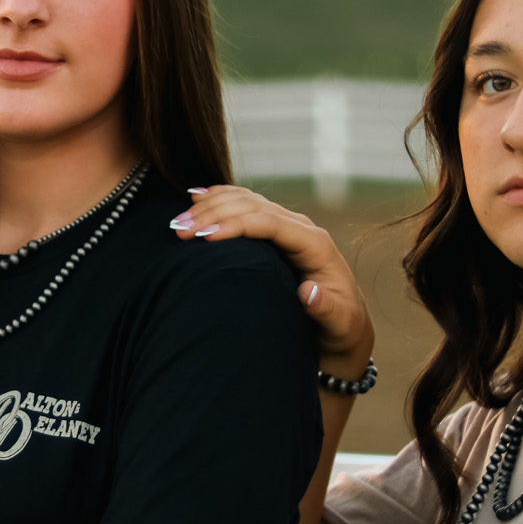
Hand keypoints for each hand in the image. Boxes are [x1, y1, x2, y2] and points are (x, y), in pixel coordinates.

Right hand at [169, 186, 373, 378]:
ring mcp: (287, 225)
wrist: (343, 323)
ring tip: (178, 222)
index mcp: (314, 244)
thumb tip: (308, 292)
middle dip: (214, 214)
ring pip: (245, 201)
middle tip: (179, 230)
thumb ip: (326, 308)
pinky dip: (219, 198)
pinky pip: (244, 204)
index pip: (269, 223)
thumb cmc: (340, 326)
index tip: (204, 237)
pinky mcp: (275, 229)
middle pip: (252, 207)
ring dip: (210, 206)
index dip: (236, 225)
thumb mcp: (339, 324)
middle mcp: (300, 227)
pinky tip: (196, 197)